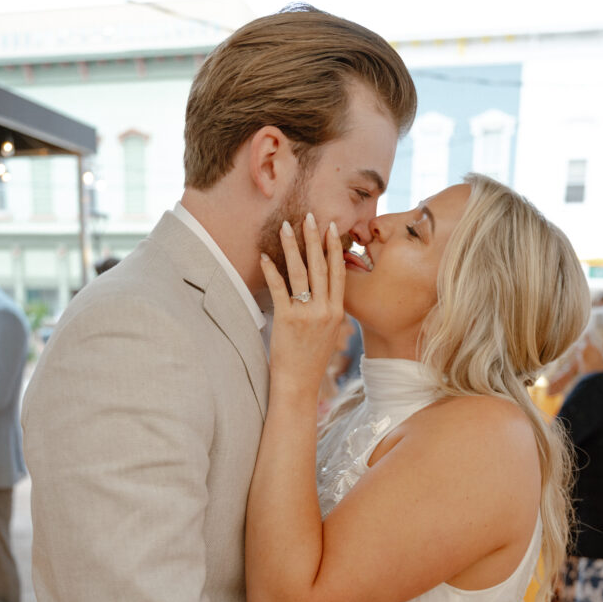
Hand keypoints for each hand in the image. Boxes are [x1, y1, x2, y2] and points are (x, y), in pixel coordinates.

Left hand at [260, 214, 344, 395]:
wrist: (298, 384)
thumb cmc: (310, 361)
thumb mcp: (328, 335)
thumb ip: (327, 312)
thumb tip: (322, 294)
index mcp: (337, 312)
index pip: (338, 273)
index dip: (335, 248)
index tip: (331, 228)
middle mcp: (325, 310)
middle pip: (320, 266)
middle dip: (314, 239)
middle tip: (309, 216)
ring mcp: (307, 314)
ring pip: (300, 273)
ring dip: (292, 247)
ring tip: (285, 227)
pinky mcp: (287, 320)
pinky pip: (278, 289)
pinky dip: (271, 270)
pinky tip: (264, 256)